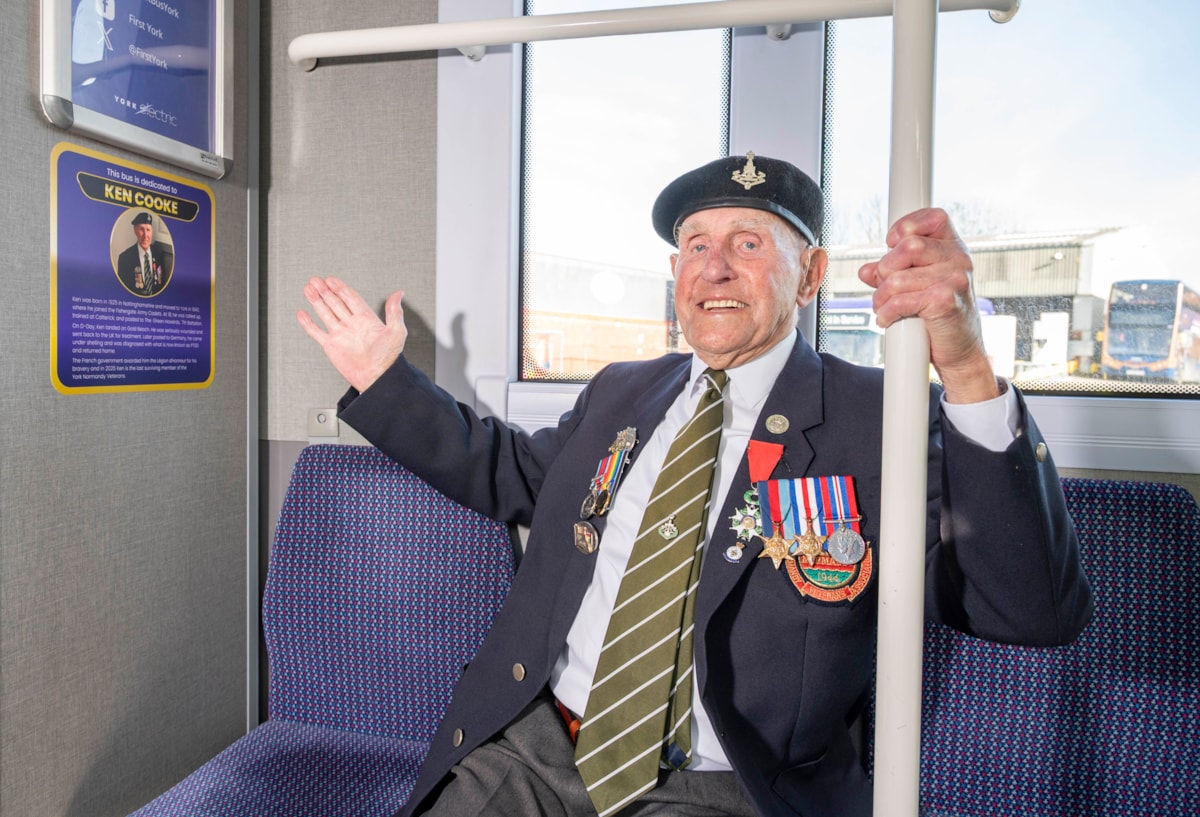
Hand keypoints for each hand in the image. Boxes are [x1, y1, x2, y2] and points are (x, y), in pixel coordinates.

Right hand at [296, 276, 407, 393]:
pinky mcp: (331, 346)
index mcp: (366, 319)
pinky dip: (308, 323)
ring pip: (325, 313)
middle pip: (335, 302)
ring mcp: (340, 334)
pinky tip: (302, 314)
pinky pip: (316, 332)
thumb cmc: (389, 359)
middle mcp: (352, 325)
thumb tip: (398, 293)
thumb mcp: (396, 332)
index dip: (340, 288)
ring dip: (316, 300)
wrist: (378, 379)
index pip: (350, 298)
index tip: (332, 279)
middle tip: (316, 280)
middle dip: (325, 290)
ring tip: (308, 288)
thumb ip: (394, 312)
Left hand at [857, 208, 998, 402]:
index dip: (905, 227)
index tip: (891, 246)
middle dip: (885, 269)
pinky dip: (885, 312)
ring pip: (898, 278)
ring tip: (883, 307)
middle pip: (908, 246)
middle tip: (884, 288)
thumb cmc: (939, 317)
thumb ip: (892, 273)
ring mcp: (955, 279)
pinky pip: (900, 301)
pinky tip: (886, 319)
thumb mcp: (917, 287)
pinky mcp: (946, 302)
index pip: (932, 217)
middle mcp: (958, 258)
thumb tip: (865, 270)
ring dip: (881, 297)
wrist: (960, 351)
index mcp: (953, 247)